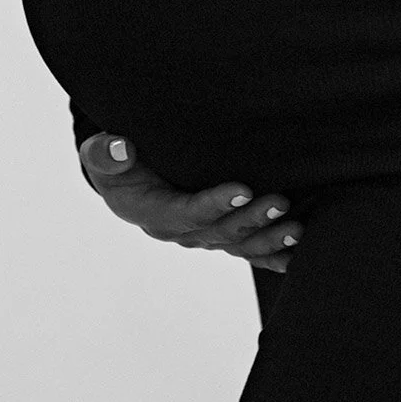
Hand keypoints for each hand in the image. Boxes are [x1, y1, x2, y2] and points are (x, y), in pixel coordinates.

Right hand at [76, 133, 300, 272]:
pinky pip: (250, 250)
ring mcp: (204, 236)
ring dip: (269, 239)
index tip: (243, 189)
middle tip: (280, 202)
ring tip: (297, 229)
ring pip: (240, 245)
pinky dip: (274, 254)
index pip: (187, 213)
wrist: (129, 181)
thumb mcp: (102, 156)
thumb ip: (105, 153)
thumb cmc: (117, 164)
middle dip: (251, 219)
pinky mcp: (222, 234)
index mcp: (154, 214)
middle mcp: (181, 232)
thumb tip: (117, 148)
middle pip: (220, 232)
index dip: (214, 204)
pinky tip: (298, 254)